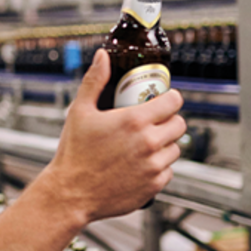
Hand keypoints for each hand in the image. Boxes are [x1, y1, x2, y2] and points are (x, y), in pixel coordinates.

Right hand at [39, 49, 185, 223]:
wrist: (70, 193)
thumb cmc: (73, 154)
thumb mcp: (79, 112)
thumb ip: (94, 81)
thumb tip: (102, 57)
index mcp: (134, 121)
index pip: (174, 102)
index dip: (169, 99)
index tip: (161, 101)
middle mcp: (149, 142)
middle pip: (179, 124)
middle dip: (167, 121)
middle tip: (150, 124)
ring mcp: (154, 165)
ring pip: (176, 148)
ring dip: (164, 145)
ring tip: (142, 146)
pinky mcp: (155, 185)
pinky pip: (168, 170)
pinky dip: (158, 167)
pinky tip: (138, 165)